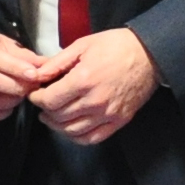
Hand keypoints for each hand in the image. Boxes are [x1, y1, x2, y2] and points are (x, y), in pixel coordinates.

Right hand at [0, 30, 49, 121]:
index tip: (34, 76)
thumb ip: (26, 56)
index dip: (16, 69)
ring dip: (11, 101)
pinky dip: (2, 113)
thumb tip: (47, 67)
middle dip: (16, 88)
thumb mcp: (8, 45)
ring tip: (22, 95)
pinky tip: (10, 104)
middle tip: (33, 89)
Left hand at [29, 28, 159, 144]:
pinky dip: (77, 137)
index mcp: (83, 80)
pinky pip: (93, 138)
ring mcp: (108, 114)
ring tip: (52, 117)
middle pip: (59, 117)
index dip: (37, 98)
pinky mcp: (119, 121)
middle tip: (43, 104)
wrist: (148, 54)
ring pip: (73, 131)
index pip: (50, 100)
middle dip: (45, 111)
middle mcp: (94, 101)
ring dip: (57, 126)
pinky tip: (71, 128)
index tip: (35, 93)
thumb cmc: (115, 46)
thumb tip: (36, 75)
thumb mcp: (82, 46)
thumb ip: (57, 63)